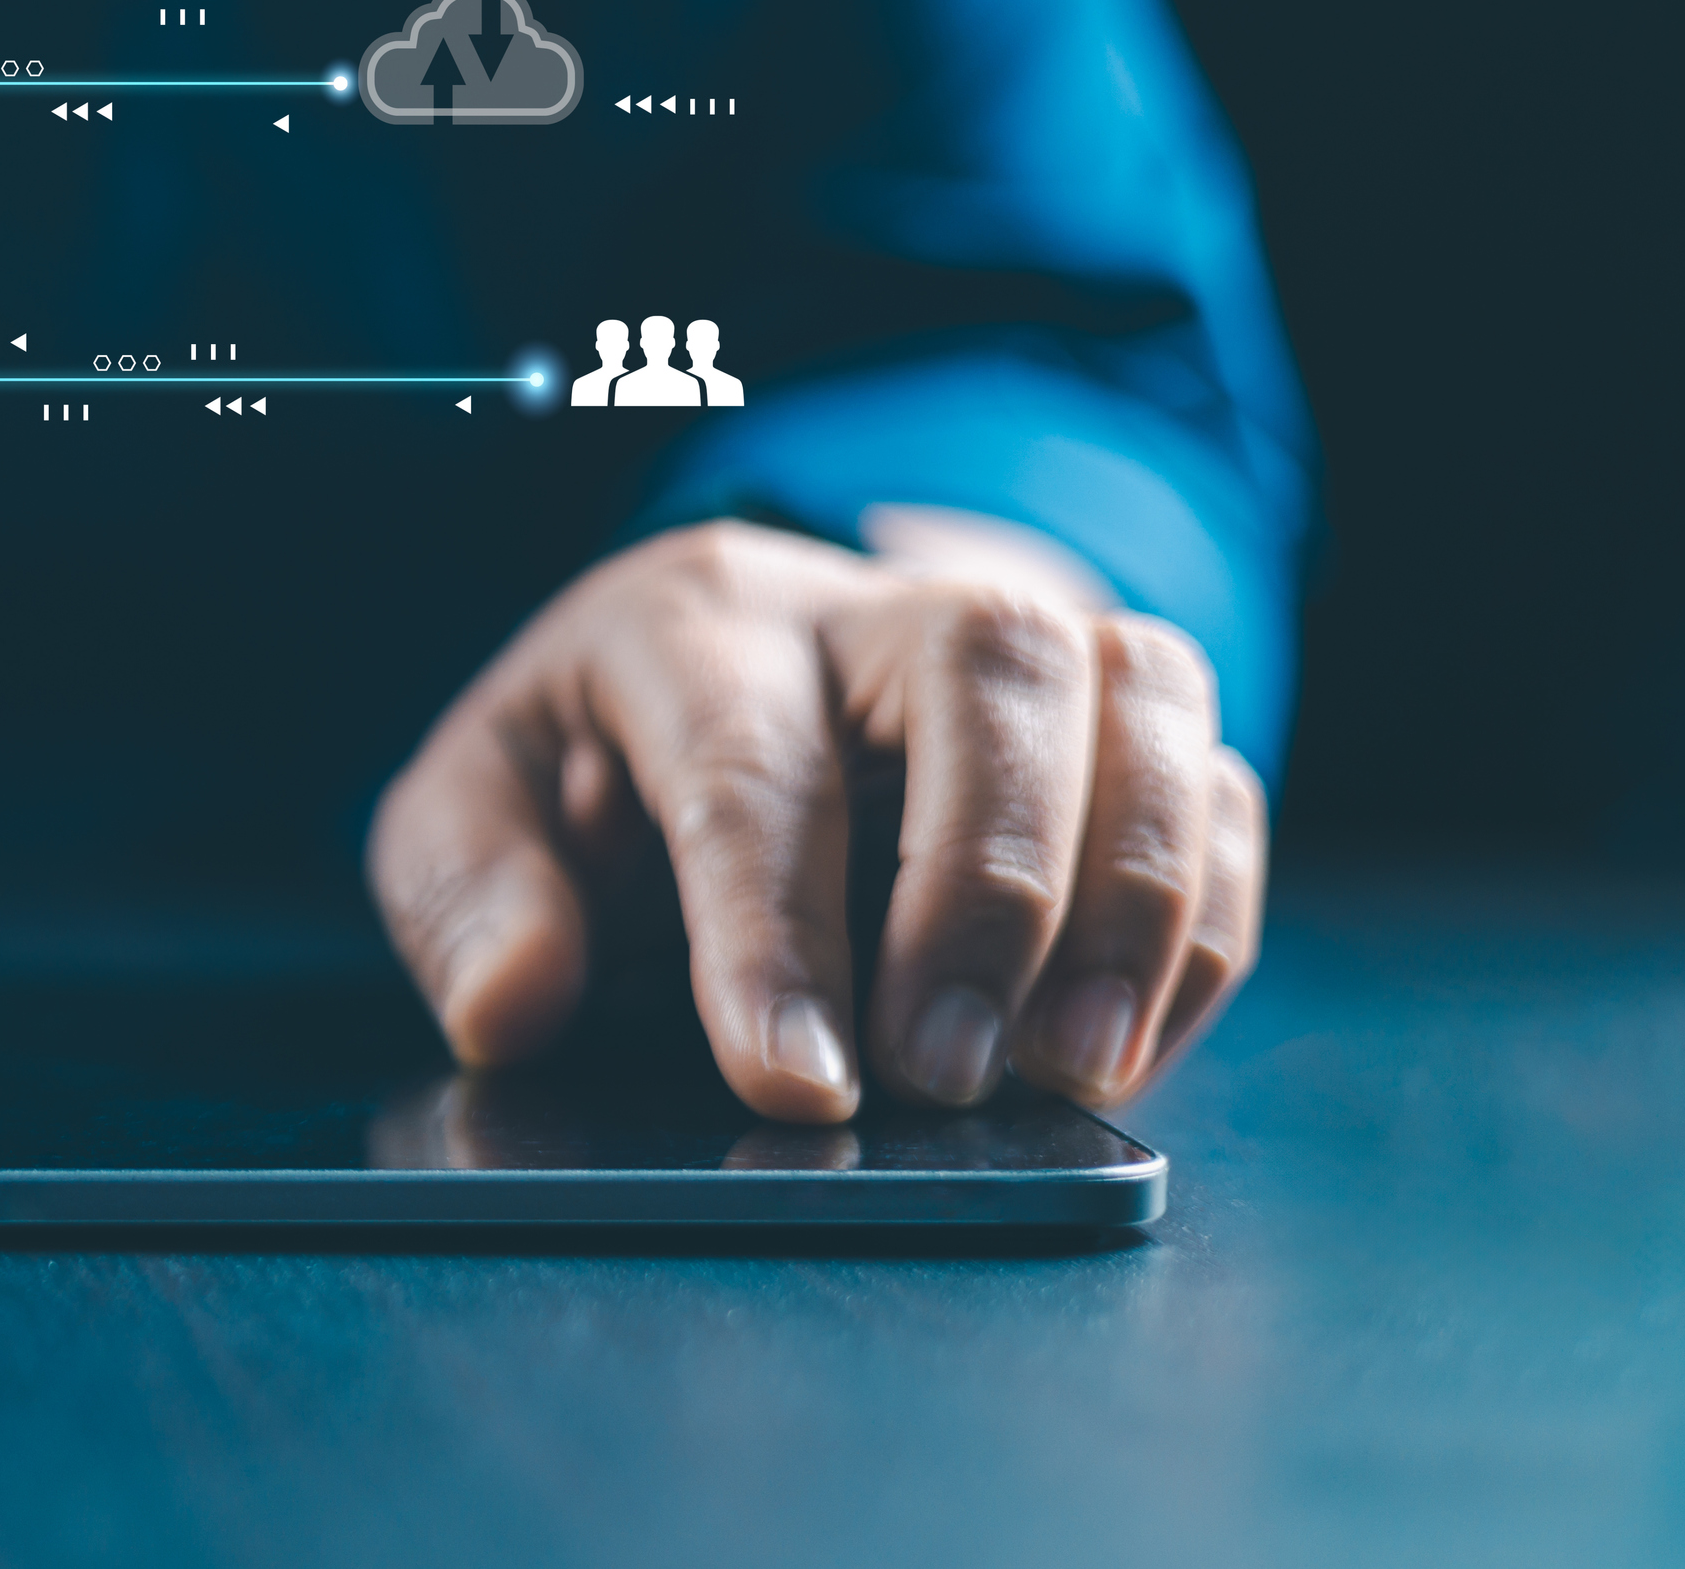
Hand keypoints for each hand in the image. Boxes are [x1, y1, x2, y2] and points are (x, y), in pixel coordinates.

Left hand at [365, 519, 1264, 1121]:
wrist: (703, 683)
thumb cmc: (589, 771)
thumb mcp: (469, 816)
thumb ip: (468, 901)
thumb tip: (514, 1001)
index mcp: (689, 620)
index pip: (751, 765)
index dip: (776, 934)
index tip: (798, 1081)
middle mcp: (865, 603)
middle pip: (992, 667)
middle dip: (988, 887)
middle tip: (946, 1075)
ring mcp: (1017, 643)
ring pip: (1140, 688)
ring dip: (1135, 893)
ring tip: (1074, 1066)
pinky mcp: (1116, 721)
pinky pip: (1216, 783)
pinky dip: (1203, 918)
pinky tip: (1131, 1038)